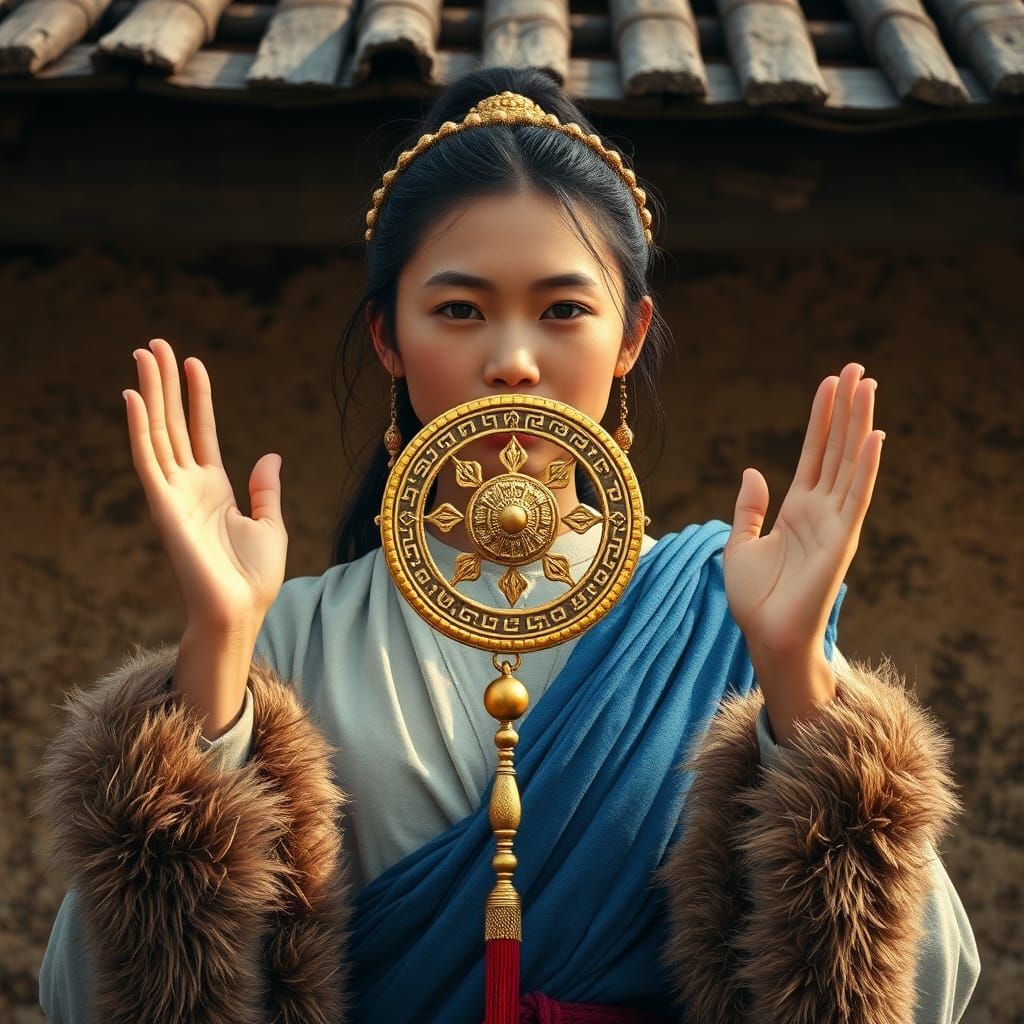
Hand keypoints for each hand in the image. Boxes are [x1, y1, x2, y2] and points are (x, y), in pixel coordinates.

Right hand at [123, 338, 287, 634]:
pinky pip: (147, 459)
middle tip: (155, 344)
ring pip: (157, 432)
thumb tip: (268, 454)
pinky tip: (134, 396)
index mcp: (214, 488)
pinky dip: (139, 427)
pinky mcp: (162, 506)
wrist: (240, 610)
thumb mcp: (270, 524)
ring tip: (144, 354)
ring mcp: (173, 493)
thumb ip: (265, 488)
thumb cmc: (254, 577)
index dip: (197, 398)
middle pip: (173, 423)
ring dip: (150, 393)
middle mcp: (189, 485)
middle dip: (165, 384)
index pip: (202, 431)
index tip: (193, 363)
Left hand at [722, 362, 882, 667]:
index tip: (830, 383)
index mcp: (796, 508)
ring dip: (860, 425)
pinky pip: (857, 497)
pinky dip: (868, 467)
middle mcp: (820, 510)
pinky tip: (876, 437)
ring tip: (867, 386)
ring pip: (851, 463)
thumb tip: (753, 470)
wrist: (766, 635)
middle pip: (837, 448)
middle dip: (846, 409)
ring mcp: (834, 523)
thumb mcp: (740, 544)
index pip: (814, 452)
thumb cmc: (754, 598)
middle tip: (856, 369)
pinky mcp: (842, 541)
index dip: (822, 418)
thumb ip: (749, 507)